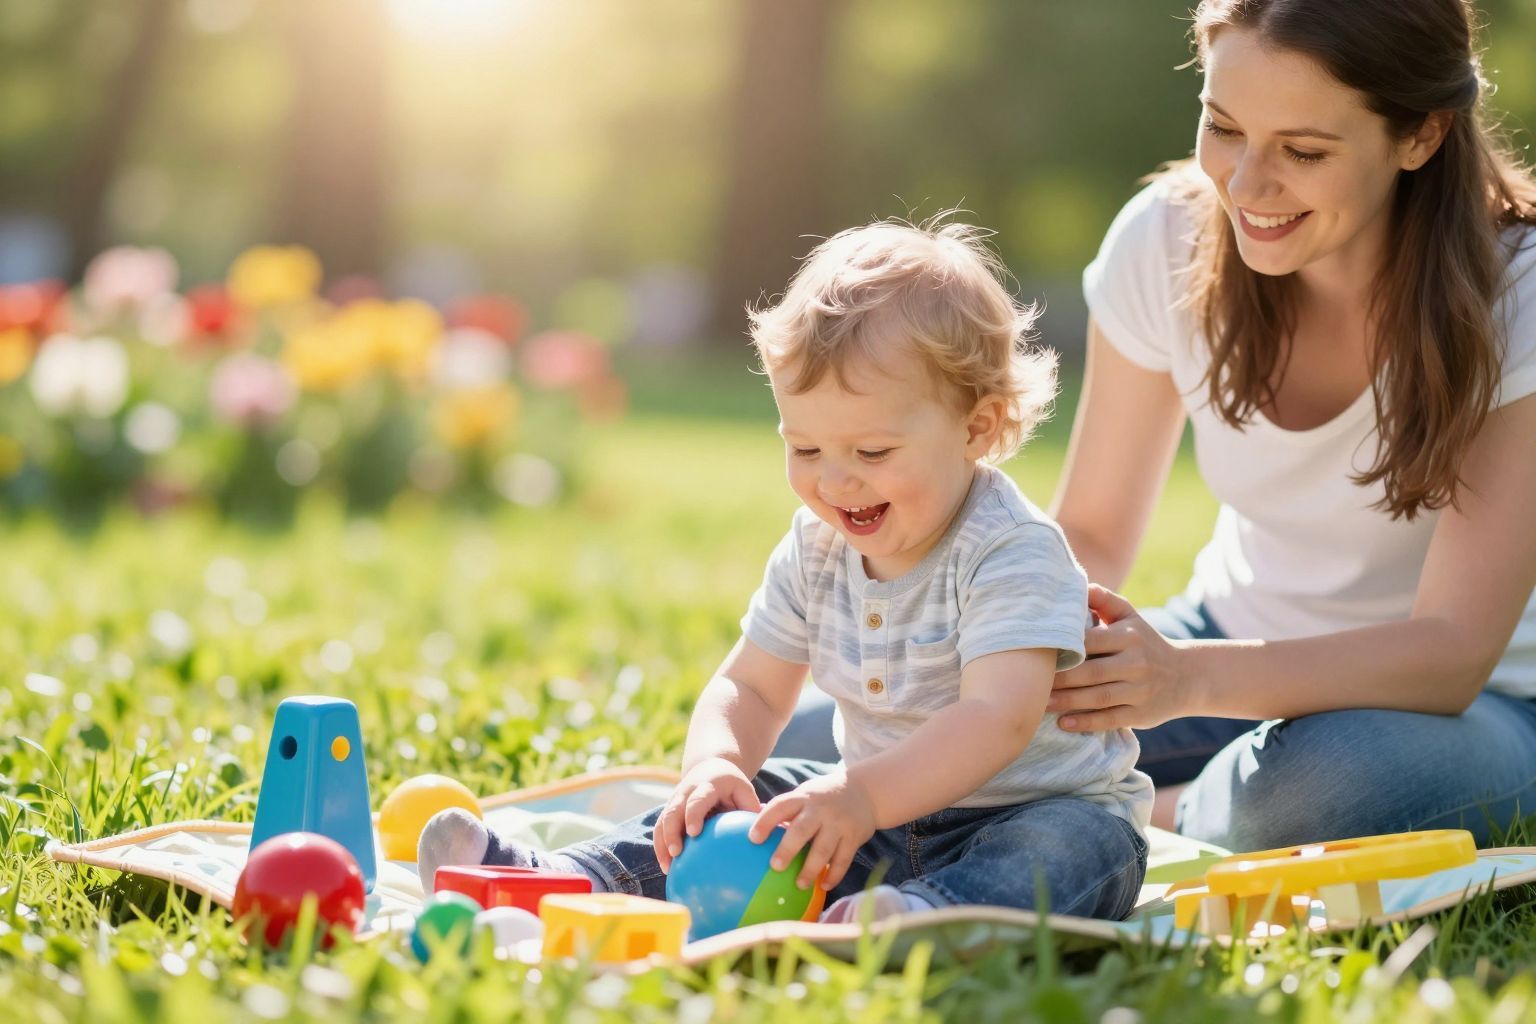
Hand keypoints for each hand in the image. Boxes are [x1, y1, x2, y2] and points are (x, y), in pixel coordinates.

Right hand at [654, 756, 761, 872]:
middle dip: (671, 831)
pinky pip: (659, 828)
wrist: (709, 767)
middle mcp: (686, 791)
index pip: (697, 799)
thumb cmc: (732, 785)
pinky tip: (667, 866)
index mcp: (706, 785)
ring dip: (662, 843)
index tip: (693, 832)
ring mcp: (674, 800)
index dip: (693, 814)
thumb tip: (767, 833)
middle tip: (677, 852)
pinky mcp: (668, 810)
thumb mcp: (744, 789)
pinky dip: (661, 846)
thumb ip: (751, 808)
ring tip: (668, 867)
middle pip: (673, 810)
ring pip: (662, 821)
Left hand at [748, 770, 876, 890]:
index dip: (766, 821)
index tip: (753, 838)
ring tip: (800, 884)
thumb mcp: (804, 794)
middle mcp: (820, 809)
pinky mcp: (854, 836)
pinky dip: (834, 874)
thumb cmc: (823, 797)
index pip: (781, 806)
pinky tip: (825, 886)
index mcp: (803, 798)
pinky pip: (844, 859)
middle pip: (802, 830)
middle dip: (788, 849)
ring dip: (811, 868)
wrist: (865, 791)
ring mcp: (839, 823)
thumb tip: (747, 822)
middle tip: (775, 867)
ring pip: (824, 848)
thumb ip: (784, 809)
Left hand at [1048, 584, 1195, 730]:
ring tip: (1040, 704)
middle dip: (1060, 679)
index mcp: (1129, 637)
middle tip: (1031, 682)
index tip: (1037, 653)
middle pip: (1091, 672)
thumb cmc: (1145, 642)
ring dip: (1067, 702)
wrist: (1187, 676)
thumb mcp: (1131, 617)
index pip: (1091, 641)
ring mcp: (1140, 691)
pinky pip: (1109, 719)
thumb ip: (1105, 600)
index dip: (1064, 648)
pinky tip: (1063, 723)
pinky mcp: (1141, 714)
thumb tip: (1079, 585)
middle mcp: (1136, 663)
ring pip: (1097, 698)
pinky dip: (1085, 723)